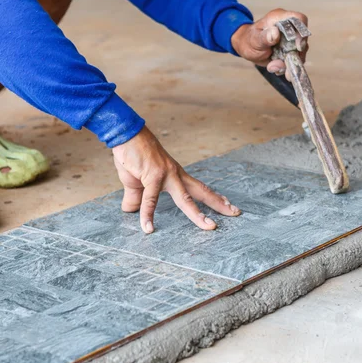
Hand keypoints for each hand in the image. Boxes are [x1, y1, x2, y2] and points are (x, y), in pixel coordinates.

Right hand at [112, 127, 240, 233]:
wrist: (125, 135)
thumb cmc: (132, 155)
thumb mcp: (135, 180)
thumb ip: (136, 197)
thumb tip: (130, 210)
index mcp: (175, 175)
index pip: (198, 188)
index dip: (213, 197)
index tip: (227, 204)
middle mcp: (175, 174)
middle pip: (201, 192)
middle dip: (219, 203)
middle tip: (236, 213)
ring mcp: (165, 176)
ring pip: (185, 199)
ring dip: (197, 214)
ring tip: (209, 227)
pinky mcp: (152, 177)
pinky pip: (150, 200)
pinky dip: (147, 215)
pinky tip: (148, 228)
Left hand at [231, 8, 308, 75]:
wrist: (246, 47)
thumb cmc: (249, 39)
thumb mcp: (254, 39)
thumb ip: (264, 37)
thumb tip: (275, 33)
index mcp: (280, 18)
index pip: (299, 19)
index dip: (302, 32)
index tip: (298, 47)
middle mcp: (288, 27)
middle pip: (302, 39)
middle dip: (295, 55)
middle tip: (284, 65)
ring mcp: (291, 40)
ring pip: (299, 53)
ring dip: (289, 64)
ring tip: (273, 67)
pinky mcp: (290, 50)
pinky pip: (293, 60)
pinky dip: (286, 67)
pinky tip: (274, 68)